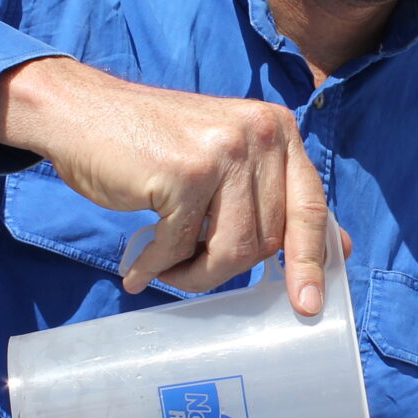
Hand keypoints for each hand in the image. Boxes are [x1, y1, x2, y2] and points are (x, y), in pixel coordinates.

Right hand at [0, 56, 333, 313]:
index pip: (311, 205)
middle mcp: (259, 134)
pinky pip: (181, 248)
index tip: (309, 306)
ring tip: (164, 269)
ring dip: (193, 274)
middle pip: (266, 239)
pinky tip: (137, 267)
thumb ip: (274, 195)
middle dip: (226, 269)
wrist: (80, 112)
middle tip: (188, 270)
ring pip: (230, 251)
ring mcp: (223, 152)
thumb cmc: (151, 144)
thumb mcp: (225, 158)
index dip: (312, 259)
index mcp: (277, 130)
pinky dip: (156, 267)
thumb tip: (338, 249)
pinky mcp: (184, 173)